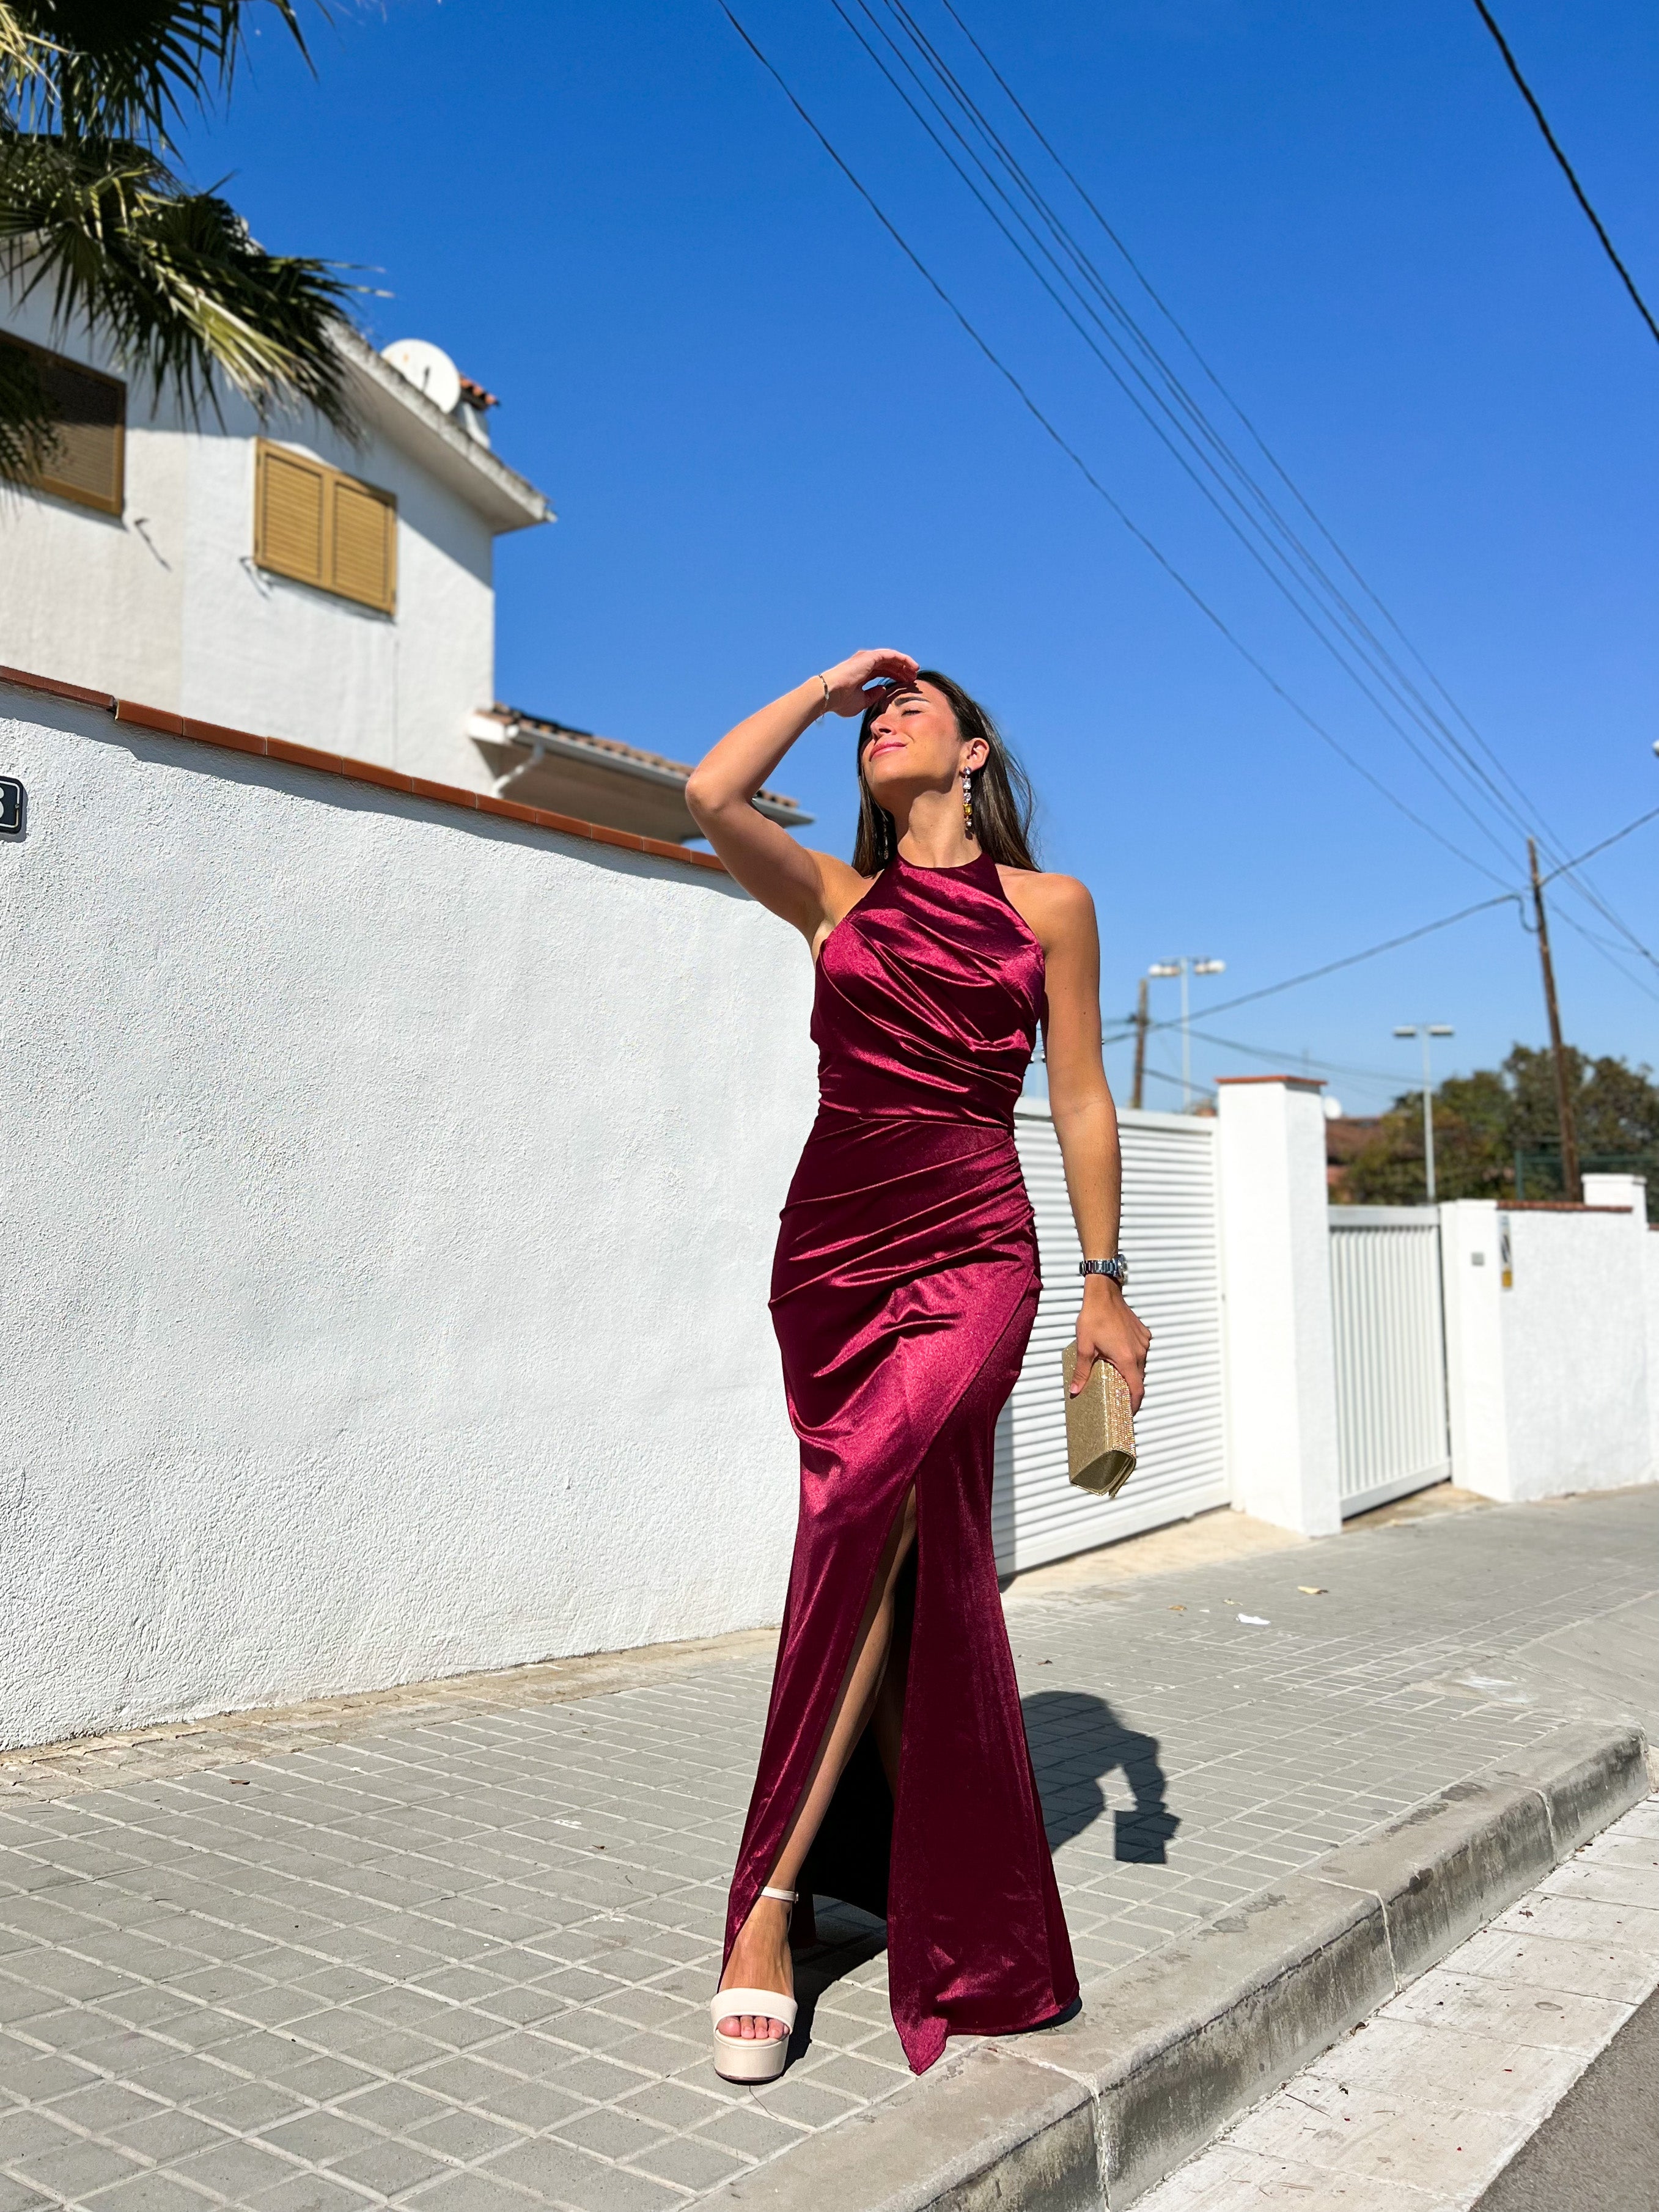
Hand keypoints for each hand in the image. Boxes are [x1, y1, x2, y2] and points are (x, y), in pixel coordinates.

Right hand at [818, 648, 918, 717]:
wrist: (830, 694)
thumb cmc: (841, 701)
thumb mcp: (861, 702)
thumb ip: (873, 696)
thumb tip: (883, 690)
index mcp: (862, 673)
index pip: (882, 672)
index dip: (895, 677)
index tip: (906, 684)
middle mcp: (864, 664)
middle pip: (889, 665)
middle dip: (902, 671)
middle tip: (913, 679)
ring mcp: (867, 659)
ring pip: (891, 658)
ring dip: (904, 664)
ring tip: (915, 672)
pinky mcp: (871, 657)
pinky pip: (892, 655)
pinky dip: (903, 659)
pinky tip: (912, 666)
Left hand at [1069, 1281, 1151, 1413]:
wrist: (1104, 1294)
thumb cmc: (1094, 1318)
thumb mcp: (1084, 1347)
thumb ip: (1082, 1371)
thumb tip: (1076, 1390)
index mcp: (1126, 1358)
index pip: (1137, 1390)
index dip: (1134, 1404)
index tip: (1129, 1412)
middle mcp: (1139, 1352)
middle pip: (1138, 1378)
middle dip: (1129, 1388)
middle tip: (1117, 1394)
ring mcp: (1143, 1342)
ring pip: (1140, 1364)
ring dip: (1130, 1371)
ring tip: (1115, 1373)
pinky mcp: (1143, 1334)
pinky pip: (1140, 1351)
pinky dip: (1132, 1356)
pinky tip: (1118, 1352)